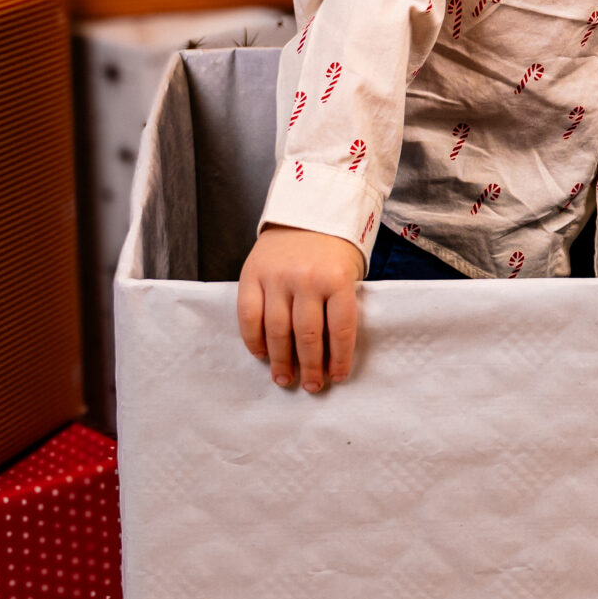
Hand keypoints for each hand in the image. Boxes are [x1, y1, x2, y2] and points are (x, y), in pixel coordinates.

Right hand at [237, 224, 364, 392]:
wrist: (307, 212)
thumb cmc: (332, 250)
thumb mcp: (348, 273)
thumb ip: (339, 307)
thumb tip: (330, 355)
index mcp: (337, 279)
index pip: (340, 329)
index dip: (339, 359)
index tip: (337, 377)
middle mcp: (305, 278)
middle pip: (307, 335)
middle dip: (310, 367)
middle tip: (312, 386)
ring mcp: (276, 277)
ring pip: (276, 330)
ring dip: (280, 360)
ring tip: (285, 378)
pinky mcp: (251, 275)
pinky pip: (249, 316)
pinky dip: (254, 340)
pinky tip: (262, 355)